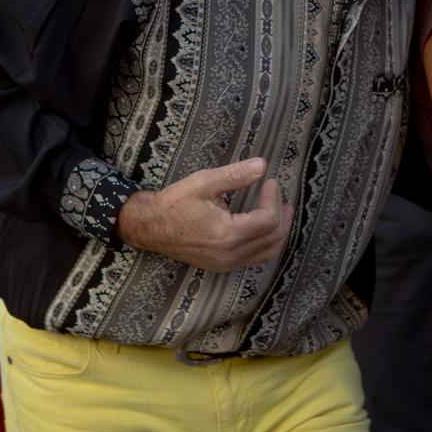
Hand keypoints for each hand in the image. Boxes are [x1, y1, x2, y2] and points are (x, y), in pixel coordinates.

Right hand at [116, 158, 292, 272]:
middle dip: (282, 215)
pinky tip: (263, 227)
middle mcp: (231, 255)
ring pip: (268, 253)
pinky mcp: (222, 266)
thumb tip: (263, 165)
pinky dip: (266, 243)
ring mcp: (226, 264)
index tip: (270, 181)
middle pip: (273, 238)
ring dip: (279, 232)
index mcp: (228, 234)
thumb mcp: (204, 182)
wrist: (149, 227)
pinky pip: (254, 258)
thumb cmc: (174, 203)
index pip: (269, 220)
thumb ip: (235, 175)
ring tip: (281, 212)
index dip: (274, 198)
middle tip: (280, 196)